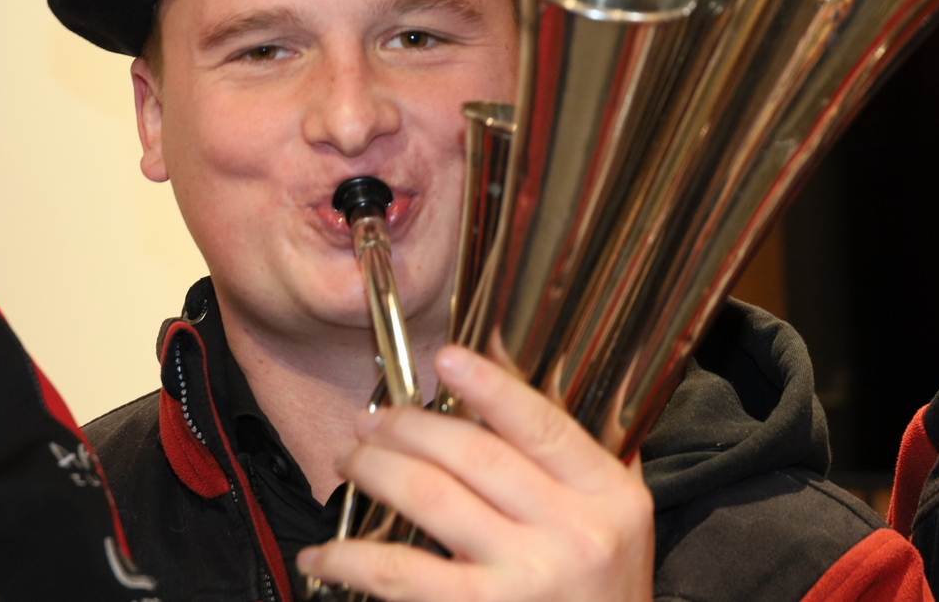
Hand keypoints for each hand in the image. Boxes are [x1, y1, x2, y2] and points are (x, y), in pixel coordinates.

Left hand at [297, 345, 653, 601]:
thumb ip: (572, 451)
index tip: (446, 359)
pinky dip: (351, 558)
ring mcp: (526, 578)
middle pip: (473, 454)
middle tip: (373, 421)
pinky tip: (325, 554)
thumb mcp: (613, 516)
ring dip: (377, 470)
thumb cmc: (600, 590)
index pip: (542, 425)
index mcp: (608, 497)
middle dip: (409, 426)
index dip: (490, 386)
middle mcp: (573, 534)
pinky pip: (401, 573)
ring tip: (351, 461)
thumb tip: (504, 369)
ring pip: (430, 497)